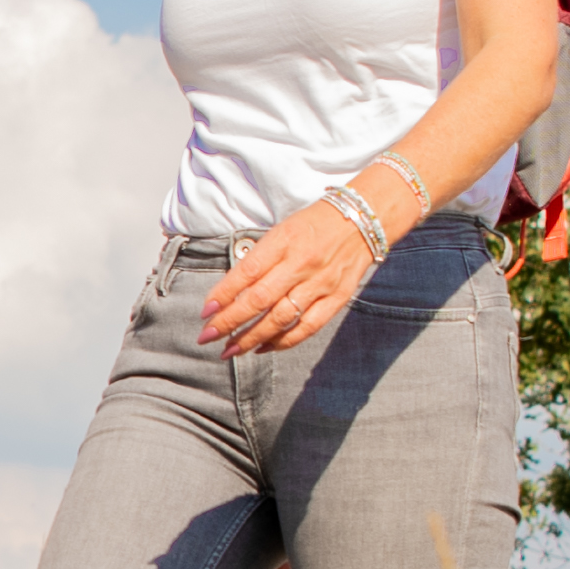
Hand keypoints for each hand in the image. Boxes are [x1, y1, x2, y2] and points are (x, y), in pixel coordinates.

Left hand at [199, 193, 378, 355]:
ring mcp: (320, 283)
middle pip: (259, 299)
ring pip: (280, 318)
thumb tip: (230, 293)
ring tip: (230, 349)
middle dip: (229, 322)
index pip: (247, 272)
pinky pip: (307, 327)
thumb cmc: (314, 225)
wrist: (364, 220)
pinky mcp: (337, 298)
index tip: (205, 312)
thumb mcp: (282, 231)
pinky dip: (283, 341)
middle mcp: (301, 263)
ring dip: (251, 337)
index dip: (223, 295)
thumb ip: (259, 259)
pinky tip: (263, 348)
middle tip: (207, 337)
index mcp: (284, 241)